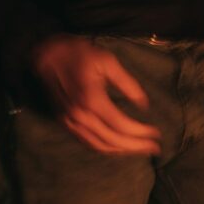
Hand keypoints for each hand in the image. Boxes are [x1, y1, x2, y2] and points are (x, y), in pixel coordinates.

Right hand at [29, 36, 161, 155]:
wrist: (46, 53)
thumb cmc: (78, 53)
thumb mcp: (108, 61)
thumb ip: (127, 84)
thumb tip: (144, 104)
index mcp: (92, 100)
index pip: (121, 125)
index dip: (141, 133)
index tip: (156, 134)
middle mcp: (80, 115)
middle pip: (112, 140)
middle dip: (135, 146)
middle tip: (154, 148)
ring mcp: (70, 121)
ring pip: (98, 145)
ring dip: (121, 150)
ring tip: (139, 149)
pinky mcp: (64, 121)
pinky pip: (86, 141)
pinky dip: (104, 147)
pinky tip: (117, 146)